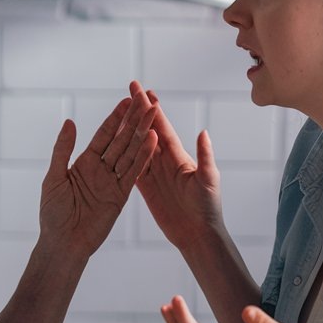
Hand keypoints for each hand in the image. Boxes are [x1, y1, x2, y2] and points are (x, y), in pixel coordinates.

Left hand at [38, 88, 157, 256]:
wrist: (64, 243)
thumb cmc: (53, 213)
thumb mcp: (54, 177)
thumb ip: (63, 149)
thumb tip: (69, 121)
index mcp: (84, 163)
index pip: (103, 135)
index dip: (116, 118)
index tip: (128, 101)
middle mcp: (100, 170)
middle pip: (120, 140)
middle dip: (133, 121)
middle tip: (147, 101)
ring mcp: (112, 182)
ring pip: (130, 153)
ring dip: (142, 134)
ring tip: (153, 115)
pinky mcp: (121, 196)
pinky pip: (134, 174)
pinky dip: (143, 157)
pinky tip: (152, 141)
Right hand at [131, 81, 224, 248]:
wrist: (198, 233)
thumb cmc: (208, 207)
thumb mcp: (208, 180)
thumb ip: (204, 157)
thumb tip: (203, 132)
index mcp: (178, 156)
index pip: (162, 126)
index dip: (153, 109)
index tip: (145, 90)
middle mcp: (165, 160)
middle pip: (147, 130)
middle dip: (139, 110)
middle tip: (130, 89)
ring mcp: (155, 173)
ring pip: (137, 146)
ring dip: (128, 128)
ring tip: (119, 110)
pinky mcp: (146, 188)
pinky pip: (131, 167)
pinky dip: (123, 154)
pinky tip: (114, 143)